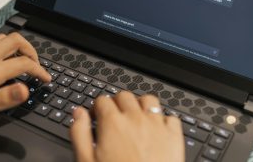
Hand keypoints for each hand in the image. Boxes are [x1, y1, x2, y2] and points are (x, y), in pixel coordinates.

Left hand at [0, 31, 50, 123]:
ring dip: (17, 45)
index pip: (24, 64)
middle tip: (35, 65)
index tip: (45, 79)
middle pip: (17, 41)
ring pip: (3, 36)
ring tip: (20, 59)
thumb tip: (25, 90)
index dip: (40, 71)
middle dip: (32, 51)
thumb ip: (3, 99)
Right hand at [70, 92, 184, 161]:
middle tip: (114, 118)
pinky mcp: (174, 137)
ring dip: (140, 105)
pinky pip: (171, 117)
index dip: (96, 108)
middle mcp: (135, 119)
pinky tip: (157, 130)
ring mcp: (157, 126)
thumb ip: (80, 133)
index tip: (96, 117)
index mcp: (112, 123)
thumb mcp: (86, 161)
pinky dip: (163, 120)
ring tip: (136, 118)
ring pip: (149, 100)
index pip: (102, 100)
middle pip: (124, 96)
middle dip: (117, 103)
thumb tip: (78, 114)